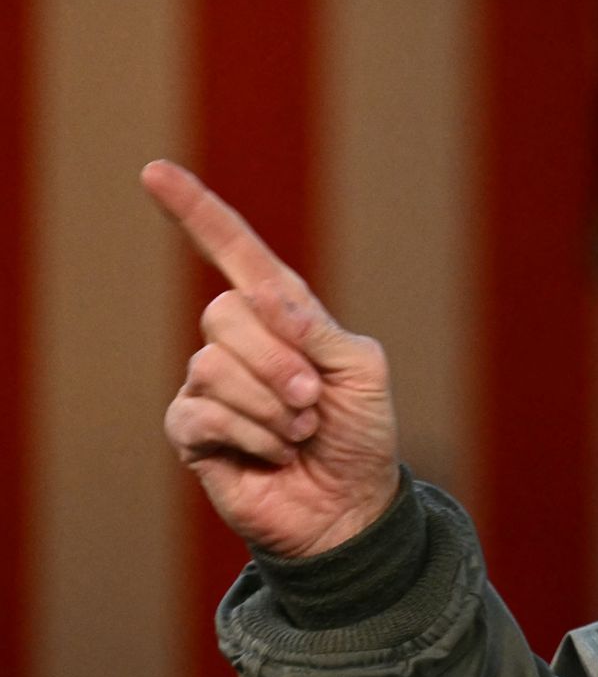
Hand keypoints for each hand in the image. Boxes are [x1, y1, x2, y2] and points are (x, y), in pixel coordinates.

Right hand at [143, 160, 400, 557]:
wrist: (351, 505)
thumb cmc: (362, 433)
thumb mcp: (364, 371)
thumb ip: (321, 330)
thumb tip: (266, 302)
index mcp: (284, 314)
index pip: (235, 252)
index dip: (197, 212)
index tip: (155, 171)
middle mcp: (239, 342)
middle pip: (224, 313)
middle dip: (280, 360)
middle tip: (313, 401)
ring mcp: (210, 385)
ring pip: (212, 365)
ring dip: (272, 406)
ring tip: (300, 432)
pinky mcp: (192, 431)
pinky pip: (202, 412)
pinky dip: (253, 435)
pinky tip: (274, 454)